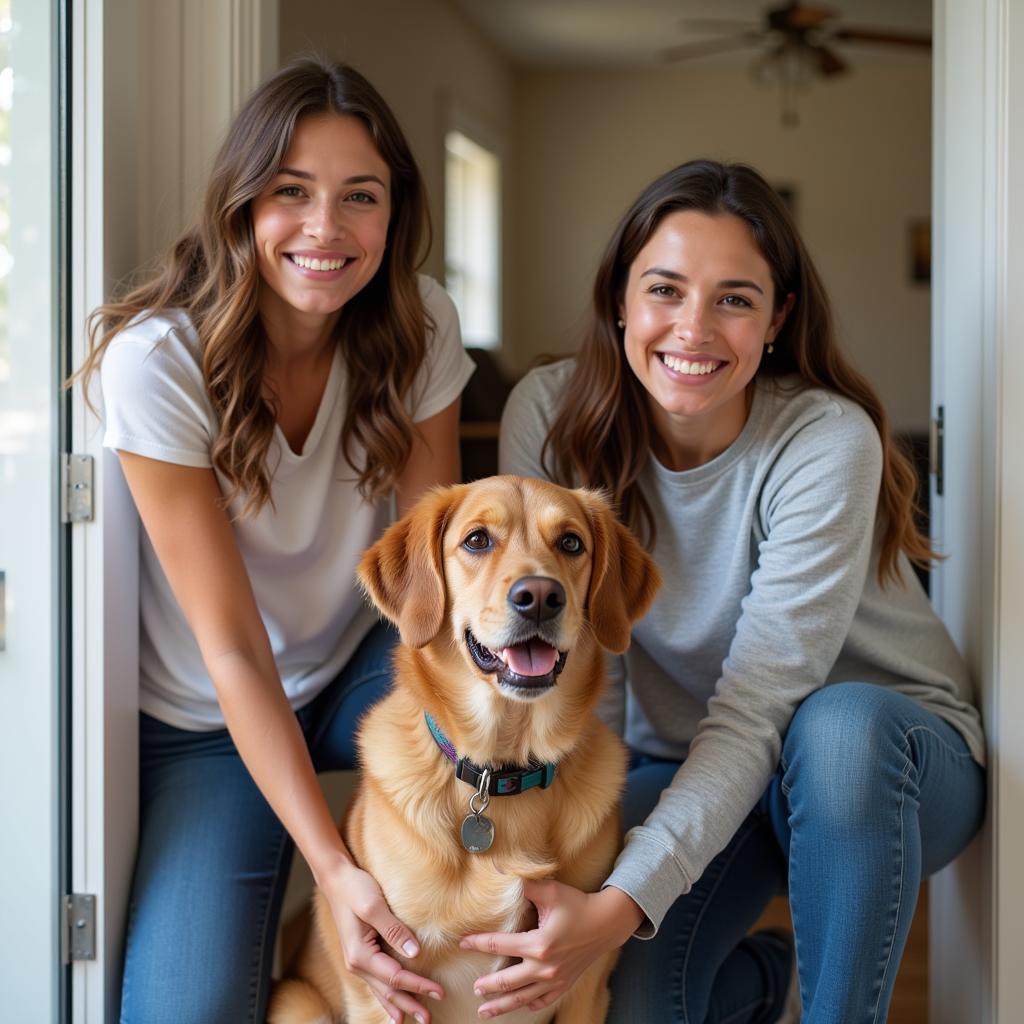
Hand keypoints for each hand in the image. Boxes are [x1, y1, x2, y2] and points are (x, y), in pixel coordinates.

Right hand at [320, 859, 444, 1022]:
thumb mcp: (374, 906)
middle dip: (409, 1005)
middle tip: (429, 1019)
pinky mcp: (361, 954)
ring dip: (398, 1005)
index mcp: (360, 955)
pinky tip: (392, 1004)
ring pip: (381, 990)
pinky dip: (386, 995)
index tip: (439, 992)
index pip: (395, 977)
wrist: (336, 879)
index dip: (418, 986)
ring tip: (411, 1019)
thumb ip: (393, 930)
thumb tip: (414, 953)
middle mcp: (357, 963)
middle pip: (388, 991)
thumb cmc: (355, 889)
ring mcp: (357, 961)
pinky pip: (376, 981)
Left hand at [459, 880, 643, 1018]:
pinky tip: (519, 1005)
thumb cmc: (577, 904)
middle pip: (507, 981)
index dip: (478, 943)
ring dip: (502, 1004)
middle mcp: (544, 967)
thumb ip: (524, 886)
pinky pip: (542, 1000)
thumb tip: (499, 872)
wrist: (606, 923)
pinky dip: (529, 1004)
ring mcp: (554, 979)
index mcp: (538, 944)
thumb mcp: (550, 891)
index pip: (499, 945)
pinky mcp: (564, 984)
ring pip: (522, 998)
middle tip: (474, 989)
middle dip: (488, 986)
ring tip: (484, 1010)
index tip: (463, 942)